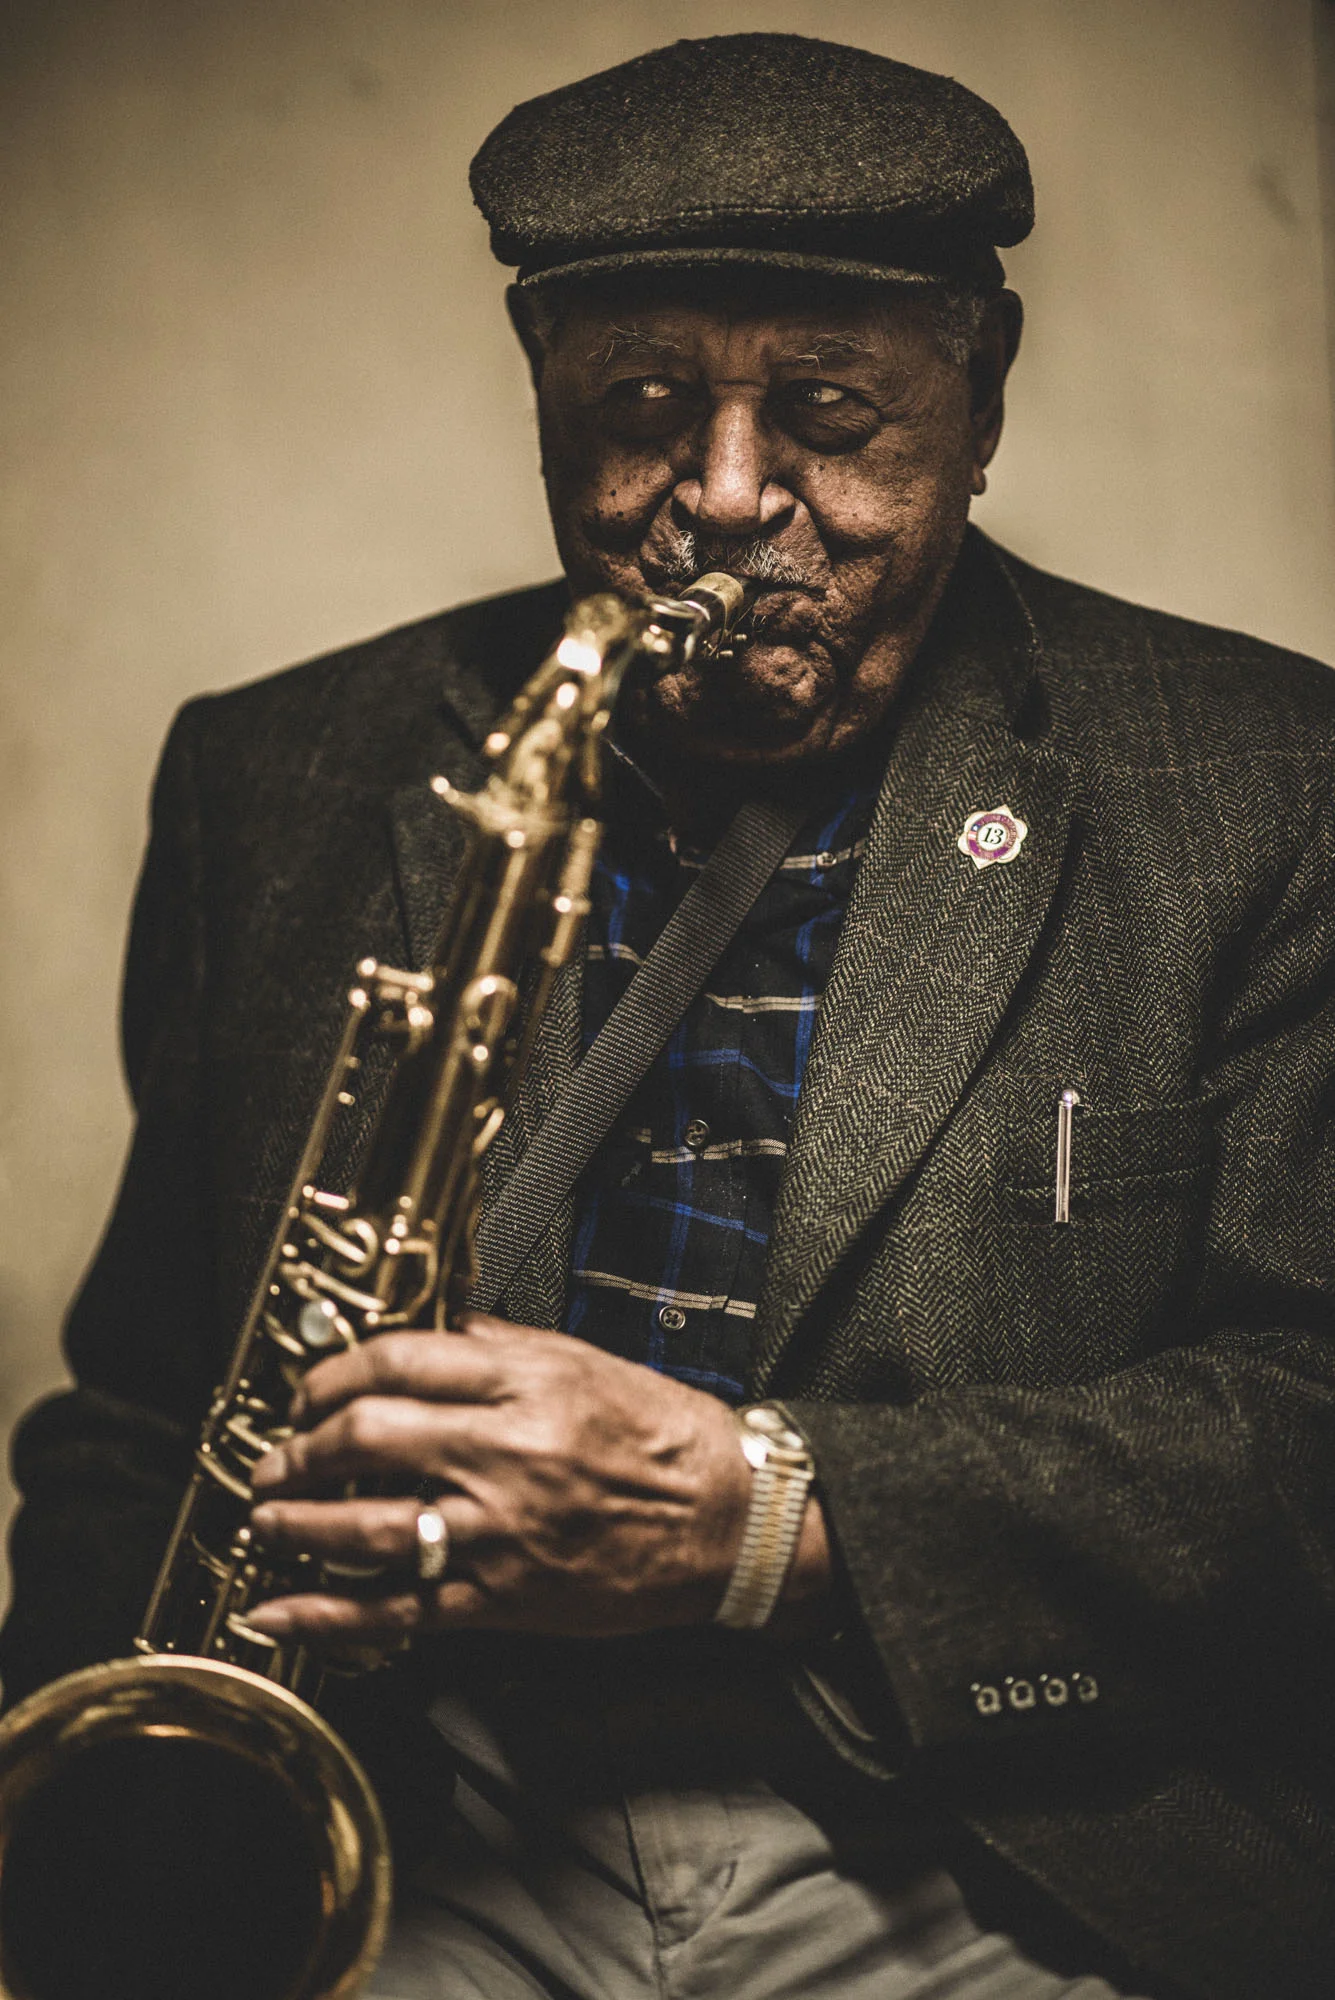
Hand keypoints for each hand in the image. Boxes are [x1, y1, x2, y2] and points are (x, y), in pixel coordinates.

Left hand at [245, 1313, 828, 1648]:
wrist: (730, 1522)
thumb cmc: (667, 1438)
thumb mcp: (587, 1363)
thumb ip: (504, 1345)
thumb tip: (436, 1329)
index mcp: (528, 1384)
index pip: (399, 1361)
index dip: (333, 1373)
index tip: (311, 1388)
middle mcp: (507, 1452)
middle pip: (366, 1438)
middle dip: (300, 1447)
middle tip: (279, 1456)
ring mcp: (502, 1531)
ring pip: (368, 1526)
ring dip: (297, 1524)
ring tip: (265, 1521)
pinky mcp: (505, 1598)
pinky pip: (399, 1610)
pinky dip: (327, 1615)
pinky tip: (278, 1612)